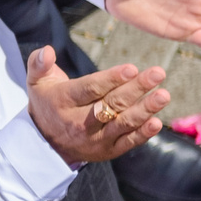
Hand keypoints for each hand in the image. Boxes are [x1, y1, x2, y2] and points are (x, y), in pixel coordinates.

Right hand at [26, 47, 168, 165]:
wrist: (45, 143)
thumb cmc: (48, 103)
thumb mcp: (37, 82)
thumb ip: (39, 64)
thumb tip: (47, 50)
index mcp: (63, 101)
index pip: (89, 89)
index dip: (110, 79)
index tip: (132, 68)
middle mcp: (79, 122)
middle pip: (111, 104)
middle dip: (136, 88)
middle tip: (158, 73)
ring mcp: (95, 139)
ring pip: (123, 123)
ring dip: (145, 110)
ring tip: (164, 95)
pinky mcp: (108, 151)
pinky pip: (127, 142)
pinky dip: (143, 134)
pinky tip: (157, 122)